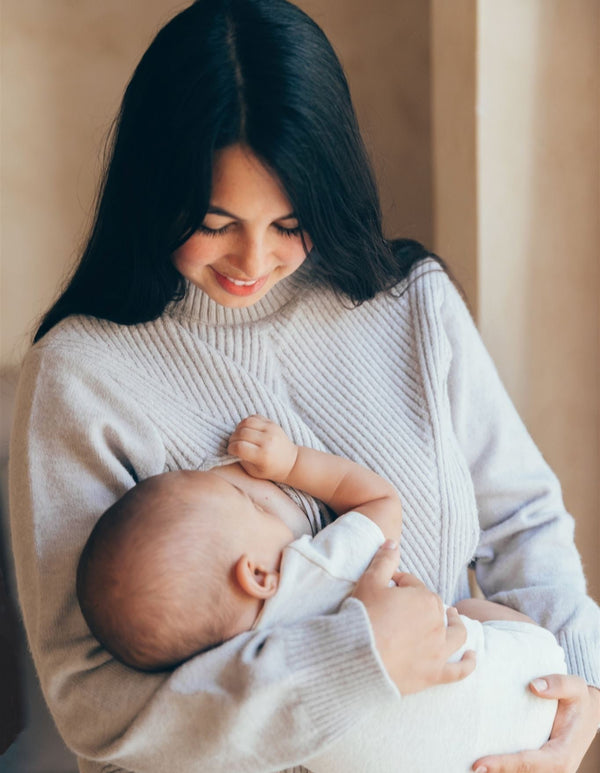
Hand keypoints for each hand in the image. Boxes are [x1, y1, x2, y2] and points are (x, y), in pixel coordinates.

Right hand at [228, 415, 297, 480]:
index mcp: (263, 455)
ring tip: (239, 436)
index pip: (239, 447)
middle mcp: (267, 441)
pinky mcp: (272, 423)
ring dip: (238, 429)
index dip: (231, 448)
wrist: (291, 461)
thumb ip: (242, 460)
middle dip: (233, 439)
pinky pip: (254, 417)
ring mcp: (271, 430)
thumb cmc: (270, 469)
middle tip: (234, 444)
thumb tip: (232, 448)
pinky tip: (247, 430)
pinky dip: (246, 422)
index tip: (231, 451)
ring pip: (246, 422)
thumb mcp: (254, 471)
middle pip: (241, 433)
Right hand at [352, 541, 475, 693]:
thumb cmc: (362, 617)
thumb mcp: (370, 581)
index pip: (414, 585)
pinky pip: (458, 670)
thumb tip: (393, 542)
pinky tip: (472, 657)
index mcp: (425, 599)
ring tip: (454, 619)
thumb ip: (384, 560)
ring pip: (456, 635)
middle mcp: (437, 623)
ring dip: (457, 625)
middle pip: (433, 608)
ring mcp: (438, 650)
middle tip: (403, 605)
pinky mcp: (434, 674)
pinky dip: (468, 663)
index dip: (398, 584)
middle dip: (420, 603)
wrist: (357, 658)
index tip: (384, 588)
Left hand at [472, 676, 599, 772]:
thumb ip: (559, 684)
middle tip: (469, 767)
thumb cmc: (578, 700)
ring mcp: (548, 771)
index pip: (528, 763)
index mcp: (561, 755)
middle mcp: (555, 769)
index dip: (504, 765)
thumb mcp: (576, 687)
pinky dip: (505, 769)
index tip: (479, 764)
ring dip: (499, 772)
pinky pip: (522, 770)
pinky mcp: (541, 767)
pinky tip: (484, 764)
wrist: (587, 713)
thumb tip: (534, 686)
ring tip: (470, 767)